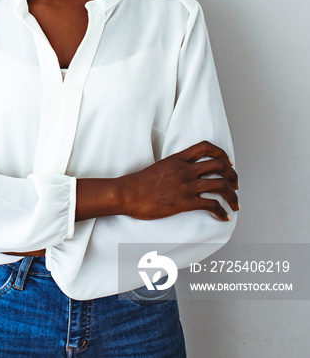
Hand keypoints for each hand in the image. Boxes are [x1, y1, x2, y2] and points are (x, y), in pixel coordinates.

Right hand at [121, 140, 238, 221]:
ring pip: (220, 185)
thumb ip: (175, 167)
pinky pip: (211, 205)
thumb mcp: (160, 167)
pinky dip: (221, 211)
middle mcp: (185, 169)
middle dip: (232, 175)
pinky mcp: (185, 202)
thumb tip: (185, 173)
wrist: (128, 193)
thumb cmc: (140, 183)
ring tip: (235, 203)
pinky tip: (223, 216)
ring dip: (232, 195)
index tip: (228, 162)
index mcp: (178, 159)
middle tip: (235, 184)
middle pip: (219, 166)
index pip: (205, 147)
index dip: (221, 154)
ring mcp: (186, 185)